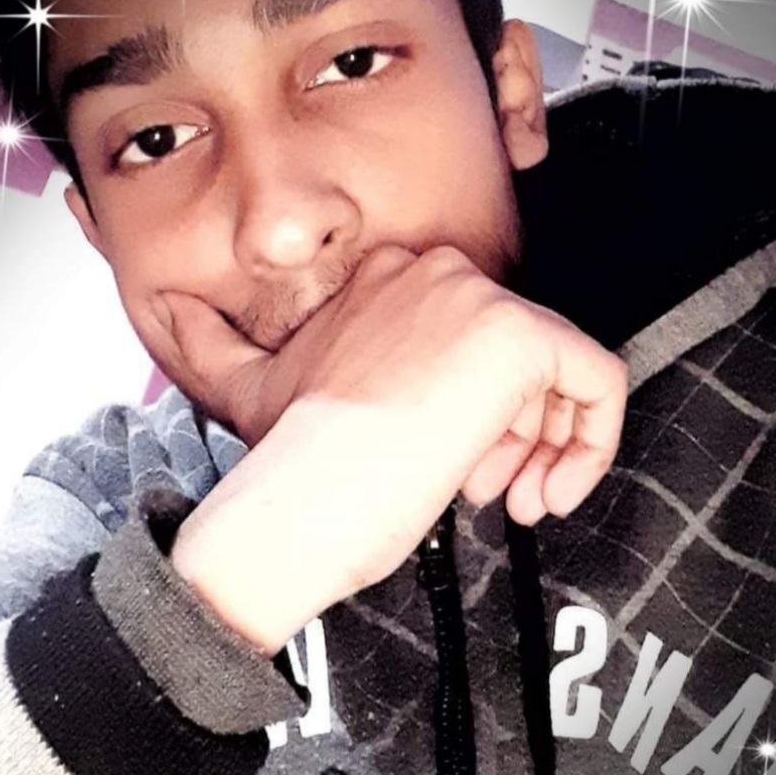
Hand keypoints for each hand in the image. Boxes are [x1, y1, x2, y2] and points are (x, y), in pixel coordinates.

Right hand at [164, 246, 626, 651]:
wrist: (297, 501)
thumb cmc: (288, 462)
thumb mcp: (251, 384)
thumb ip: (217, 339)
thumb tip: (174, 311)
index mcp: (386, 278)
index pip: (473, 332)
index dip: (475, 406)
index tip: (455, 459)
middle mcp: (434, 273)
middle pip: (520, 353)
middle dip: (514, 430)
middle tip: (488, 485)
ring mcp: (479, 300)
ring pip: (559, 370)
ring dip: (547, 446)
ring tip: (511, 496)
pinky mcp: (520, 337)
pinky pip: (600, 380)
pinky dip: (593, 442)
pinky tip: (548, 490)